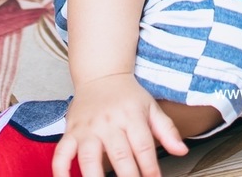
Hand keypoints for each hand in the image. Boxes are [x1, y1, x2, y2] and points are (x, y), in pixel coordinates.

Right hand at [53, 72, 187, 176]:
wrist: (101, 73)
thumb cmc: (128, 96)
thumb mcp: (151, 107)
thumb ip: (167, 130)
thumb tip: (182, 150)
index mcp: (131, 116)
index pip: (143, 147)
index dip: (150, 168)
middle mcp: (109, 122)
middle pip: (119, 155)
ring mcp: (88, 128)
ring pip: (89, 157)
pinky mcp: (71, 132)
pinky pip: (61, 152)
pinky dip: (59, 169)